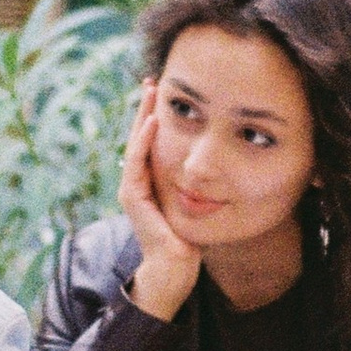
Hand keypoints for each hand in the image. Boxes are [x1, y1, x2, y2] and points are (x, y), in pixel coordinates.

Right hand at [120, 80, 199, 319]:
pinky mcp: (133, 199)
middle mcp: (137, 183)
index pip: (151, 143)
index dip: (155, 117)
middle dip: (145, 109)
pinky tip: (152, 122)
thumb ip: (197, 187)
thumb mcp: (195, 206)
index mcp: (150, 183)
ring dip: (142, 116)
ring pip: (135, 144)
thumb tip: (217, 170)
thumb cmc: (188, 243)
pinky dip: (144, 141)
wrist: (174, 270)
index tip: (164, 92)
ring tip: (150, 92)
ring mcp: (132, 190)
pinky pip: (137, 163)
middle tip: (152, 80)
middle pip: (139, 137)